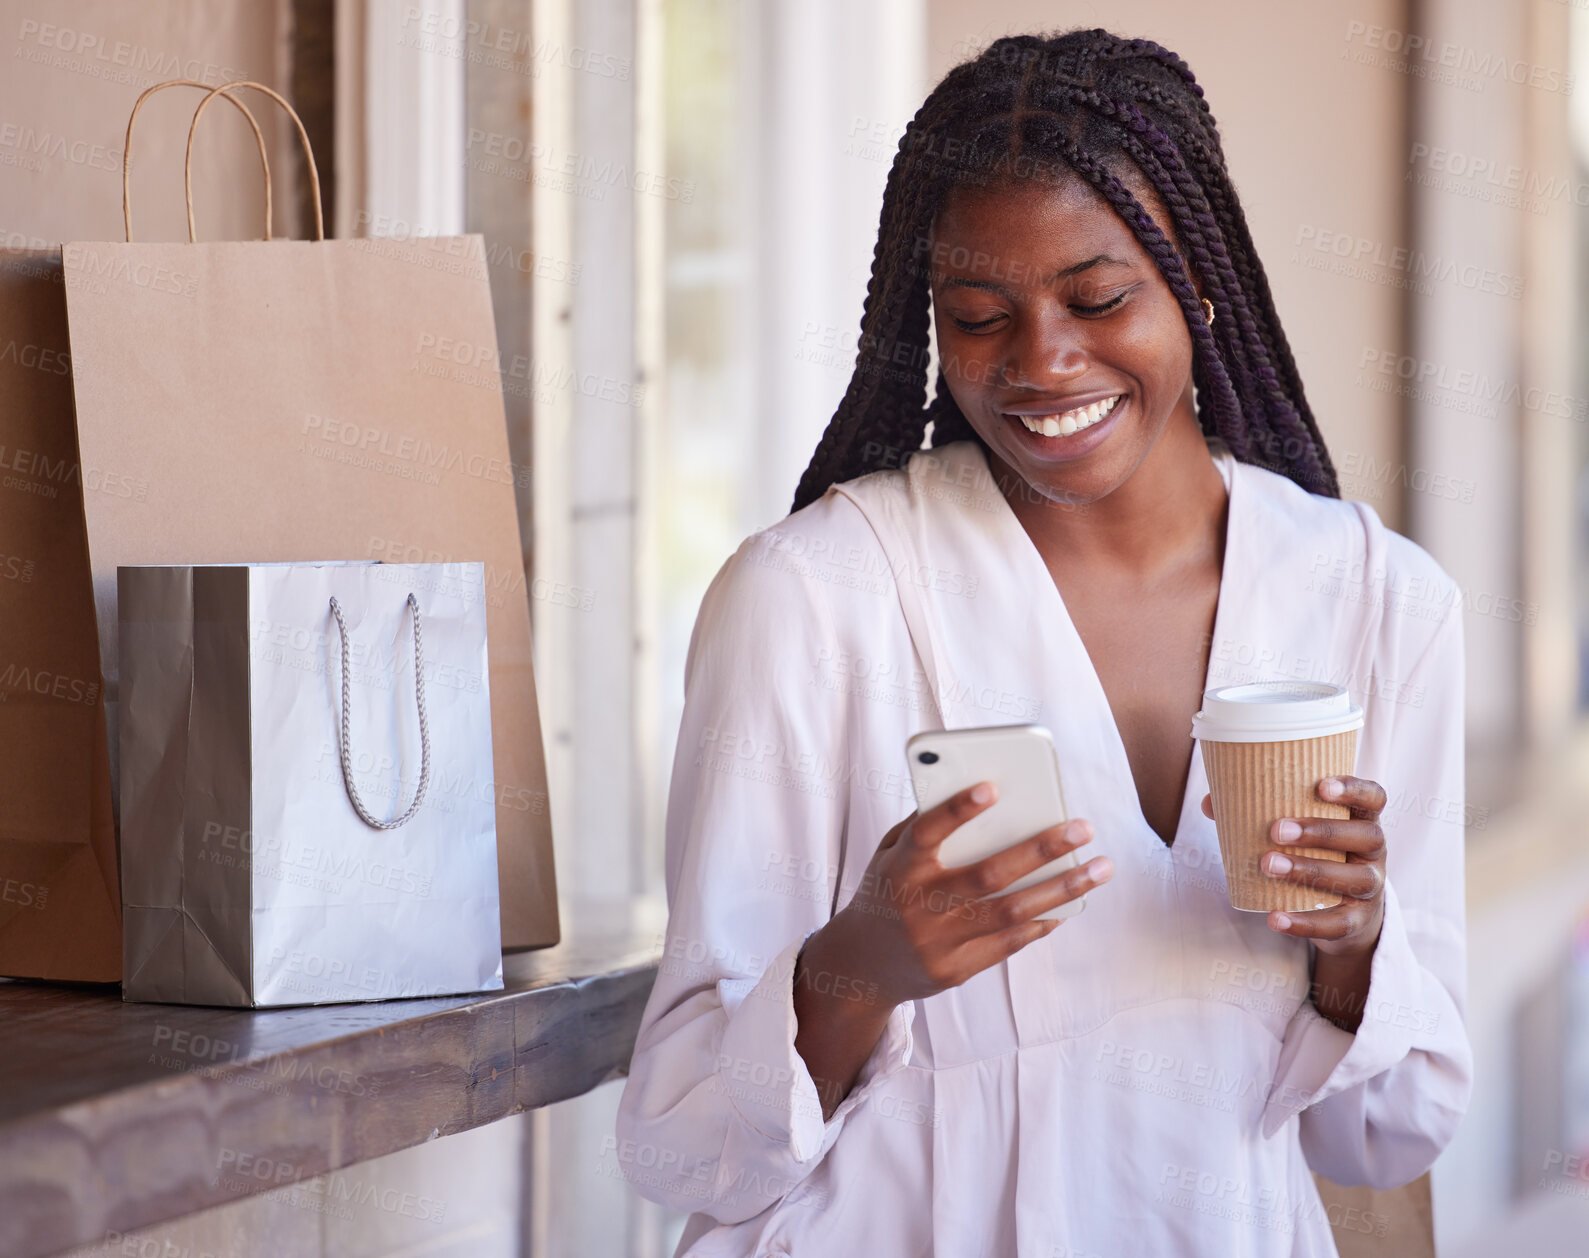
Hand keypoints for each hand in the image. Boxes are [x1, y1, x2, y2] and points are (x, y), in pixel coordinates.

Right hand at [818, 782, 1111, 1008]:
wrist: (860, 966)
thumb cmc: (886, 892)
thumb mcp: (889, 856)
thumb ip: (925, 828)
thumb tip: (984, 798)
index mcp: (898, 868)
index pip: (926, 834)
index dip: (956, 811)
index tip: (992, 787)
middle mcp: (918, 906)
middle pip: (987, 875)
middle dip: (1040, 849)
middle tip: (1083, 827)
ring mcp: (938, 942)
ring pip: (1009, 912)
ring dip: (1061, 888)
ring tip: (1100, 867)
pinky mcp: (955, 970)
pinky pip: (1008, 944)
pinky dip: (1042, 922)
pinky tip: (1069, 903)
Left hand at [1200, 775, 1386, 956]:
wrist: (1344, 913)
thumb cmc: (1313, 855)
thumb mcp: (1298, 833)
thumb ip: (1259, 812)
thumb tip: (1210, 802)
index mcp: (1361, 819)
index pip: (1373, 797)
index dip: (1353, 788)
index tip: (1321, 786)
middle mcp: (1374, 850)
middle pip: (1364, 836)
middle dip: (1320, 831)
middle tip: (1276, 831)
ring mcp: (1371, 886)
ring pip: (1354, 878)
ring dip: (1309, 871)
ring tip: (1268, 865)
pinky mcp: (1358, 920)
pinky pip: (1337, 923)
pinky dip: (1305, 922)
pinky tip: (1275, 917)